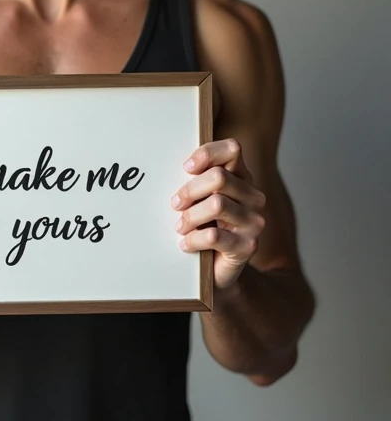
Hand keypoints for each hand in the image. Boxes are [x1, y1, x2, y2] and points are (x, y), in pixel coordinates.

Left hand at [171, 138, 266, 289]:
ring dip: (190, 216)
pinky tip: (185, 243)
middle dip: (190, 190)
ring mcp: (253, 222)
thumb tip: (166, 166)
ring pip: (216, 204)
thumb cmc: (205, 228)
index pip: (232, 150)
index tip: (185, 167)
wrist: (216, 271)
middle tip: (175, 204)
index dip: (207, 154)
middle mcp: (253, 197)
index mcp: (242, 178)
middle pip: (219, 177)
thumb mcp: (200, 200)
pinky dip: (193, 239)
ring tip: (179, 227)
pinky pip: (214, 236)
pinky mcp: (248, 246)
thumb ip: (196, 182)